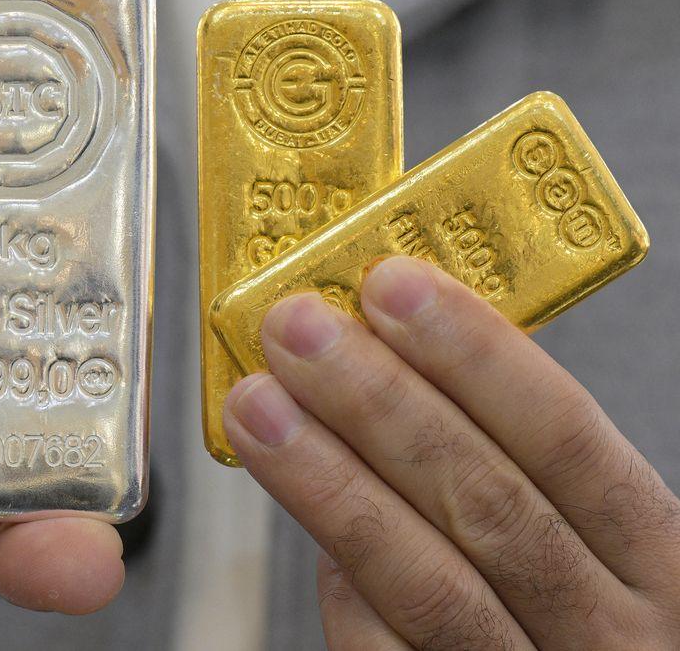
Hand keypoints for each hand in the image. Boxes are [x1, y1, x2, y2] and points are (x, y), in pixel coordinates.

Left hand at [225, 256, 679, 648]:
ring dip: (330, 480)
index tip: (391, 283)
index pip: (568, 438)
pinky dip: (342, 586)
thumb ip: (515, 480)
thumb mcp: (597, 549)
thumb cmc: (584, 624)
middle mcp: (611, 633)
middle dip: (380, 403)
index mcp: (657, 565)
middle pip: (487, 502)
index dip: (476, 355)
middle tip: (297, 327)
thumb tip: (390, 392)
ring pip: (428, 583)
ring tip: (258, 405)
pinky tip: (306, 526)